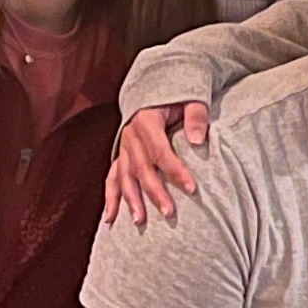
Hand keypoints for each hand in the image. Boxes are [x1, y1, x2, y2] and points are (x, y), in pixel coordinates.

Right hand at [106, 101, 205, 225]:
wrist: (157, 86)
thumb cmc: (178, 95)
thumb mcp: (191, 97)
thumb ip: (196, 115)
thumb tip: (198, 141)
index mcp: (146, 120)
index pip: (160, 151)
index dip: (175, 170)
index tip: (191, 188)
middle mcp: (130, 136)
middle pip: (141, 168)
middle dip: (154, 192)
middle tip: (168, 213)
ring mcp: (123, 147)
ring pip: (124, 176)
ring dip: (130, 200)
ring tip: (139, 221)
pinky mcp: (121, 154)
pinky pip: (112, 177)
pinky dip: (110, 197)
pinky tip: (110, 219)